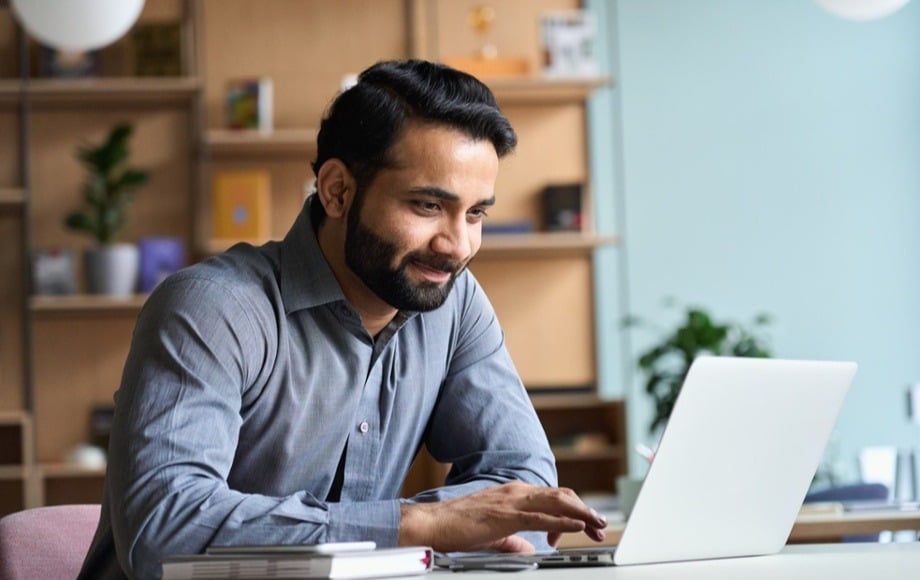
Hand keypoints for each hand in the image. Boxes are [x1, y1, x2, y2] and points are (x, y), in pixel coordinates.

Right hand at [398, 482, 606, 552]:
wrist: (432, 523)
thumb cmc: (457, 527)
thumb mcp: (494, 534)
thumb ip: (514, 540)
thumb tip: (530, 549)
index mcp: (513, 494)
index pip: (552, 497)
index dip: (573, 510)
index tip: (585, 526)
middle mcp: (516, 491)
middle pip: (561, 496)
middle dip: (584, 510)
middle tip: (600, 525)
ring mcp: (511, 501)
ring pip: (556, 502)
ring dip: (581, 513)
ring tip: (598, 523)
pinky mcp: (506, 515)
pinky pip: (541, 516)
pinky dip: (563, 520)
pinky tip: (577, 526)